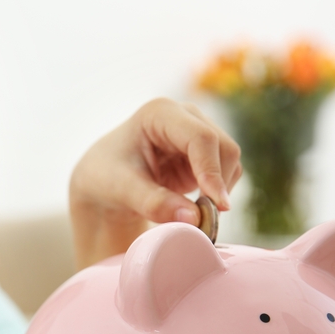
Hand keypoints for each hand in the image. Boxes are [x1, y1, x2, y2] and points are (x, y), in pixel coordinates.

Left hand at [69, 98, 241, 268]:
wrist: (104, 180)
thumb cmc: (106, 177)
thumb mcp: (123, 190)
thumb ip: (155, 203)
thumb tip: (194, 218)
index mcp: (160, 113)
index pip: (201, 138)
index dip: (212, 171)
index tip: (217, 205)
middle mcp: (185, 117)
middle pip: (223, 147)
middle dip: (218, 184)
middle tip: (203, 220)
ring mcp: (197, 133)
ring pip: (230, 161)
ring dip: (220, 191)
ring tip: (192, 215)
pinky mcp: (203, 155)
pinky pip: (225, 173)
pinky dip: (217, 194)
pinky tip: (195, 208)